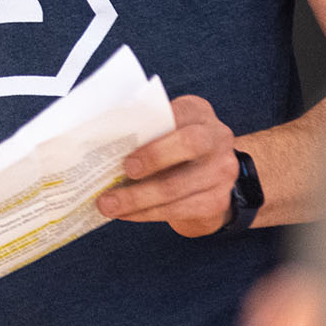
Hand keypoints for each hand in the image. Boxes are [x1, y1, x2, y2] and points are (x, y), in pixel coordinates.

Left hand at [96, 96, 238, 236]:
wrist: (207, 177)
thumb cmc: (173, 146)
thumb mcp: (165, 130)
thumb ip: (144, 131)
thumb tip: (103, 146)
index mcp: (198, 112)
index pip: (180, 113)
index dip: (156, 129)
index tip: (128, 150)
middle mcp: (217, 138)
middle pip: (189, 144)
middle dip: (153, 158)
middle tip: (123, 172)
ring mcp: (222, 171)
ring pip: (177, 187)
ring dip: (137, 199)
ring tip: (108, 205)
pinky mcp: (218, 201)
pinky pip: (179, 210)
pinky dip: (146, 213)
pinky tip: (126, 214)